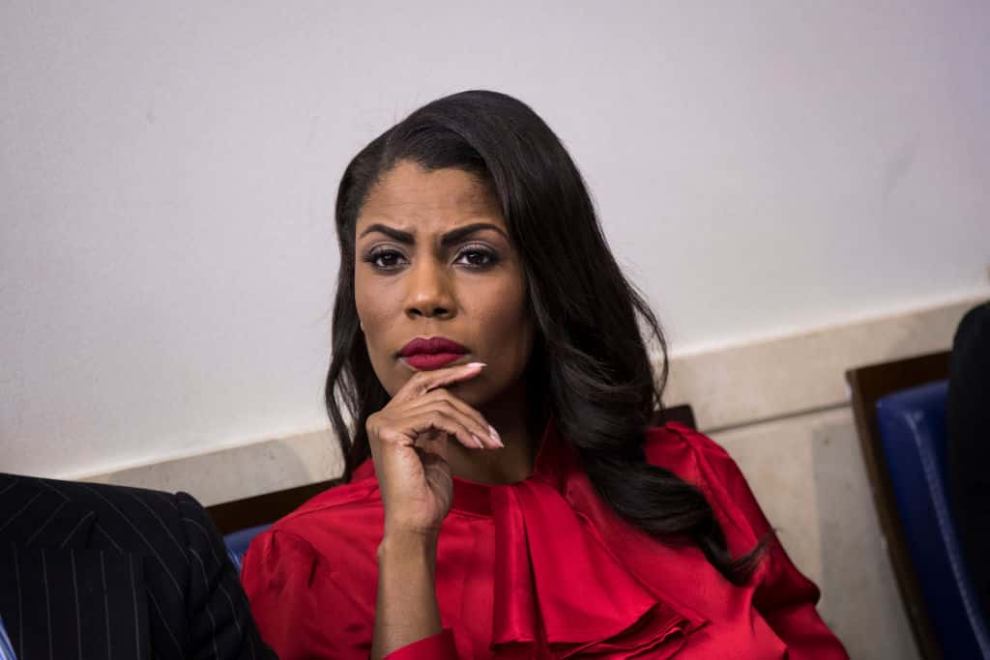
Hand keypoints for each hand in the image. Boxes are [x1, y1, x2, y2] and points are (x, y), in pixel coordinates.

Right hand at [366, 362, 501, 539]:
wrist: (415, 523)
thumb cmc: (427, 494)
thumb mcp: (434, 451)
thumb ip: (437, 427)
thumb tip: (456, 410)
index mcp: (389, 420)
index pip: (421, 384)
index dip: (450, 374)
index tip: (479, 368)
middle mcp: (381, 417)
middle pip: (432, 391)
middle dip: (465, 396)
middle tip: (490, 410)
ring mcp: (383, 423)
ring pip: (440, 405)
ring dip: (471, 423)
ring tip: (489, 442)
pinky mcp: (391, 432)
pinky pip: (437, 417)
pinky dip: (461, 428)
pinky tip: (474, 444)